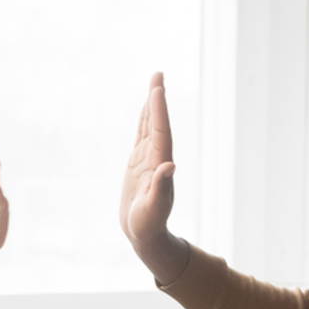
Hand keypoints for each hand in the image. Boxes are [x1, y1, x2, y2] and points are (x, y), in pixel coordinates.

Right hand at [120, 73, 187, 284]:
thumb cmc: (149, 225)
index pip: (161, 133)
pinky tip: (144, 110)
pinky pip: (142, 137)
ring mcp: (148, 160)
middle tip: (158, 74)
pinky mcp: (139, 165)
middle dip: (157, 99)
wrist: (146, 234)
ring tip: (154, 83)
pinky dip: (144, 121)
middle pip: (158, 123)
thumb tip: (169, 167)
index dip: (159, 111)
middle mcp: (157, 159)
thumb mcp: (154, 209)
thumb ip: (161, 188)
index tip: (158, 89)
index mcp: (161, 166)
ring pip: (150, 127)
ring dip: (152, 106)